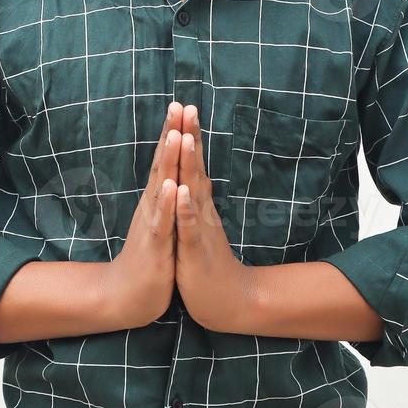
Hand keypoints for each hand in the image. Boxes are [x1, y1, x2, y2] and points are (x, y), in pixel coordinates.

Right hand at [100, 101, 181, 329]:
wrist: (129, 295)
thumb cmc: (149, 258)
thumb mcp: (160, 222)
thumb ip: (163, 197)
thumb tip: (168, 173)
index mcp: (157, 200)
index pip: (167, 160)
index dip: (175, 132)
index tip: (183, 105)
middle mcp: (152, 205)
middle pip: (162, 163)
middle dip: (172, 134)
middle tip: (179, 105)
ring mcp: (152, 223)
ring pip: (161, 186)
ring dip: (167, 160)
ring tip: (175, 134)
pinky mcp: (155, 244)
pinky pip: (162, 221)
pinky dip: (167, 203)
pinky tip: (171, 185)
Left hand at [173, 104, 257, 333]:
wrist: (227, 301)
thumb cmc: (207, 263)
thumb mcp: (199, 226)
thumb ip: (198, 199)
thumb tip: (199, 175)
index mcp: (197, 204)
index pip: (191, 163)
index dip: (186, 135)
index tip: (181, 106)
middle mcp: (201, 210)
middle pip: (194, 167)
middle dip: (189, 136)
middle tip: (186, 105)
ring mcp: (200, 228)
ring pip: (193, 191)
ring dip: (190, 164)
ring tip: (186, 136)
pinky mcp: (196, 250)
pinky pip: (190, 227)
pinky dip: (185, 209)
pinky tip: (181, 192)